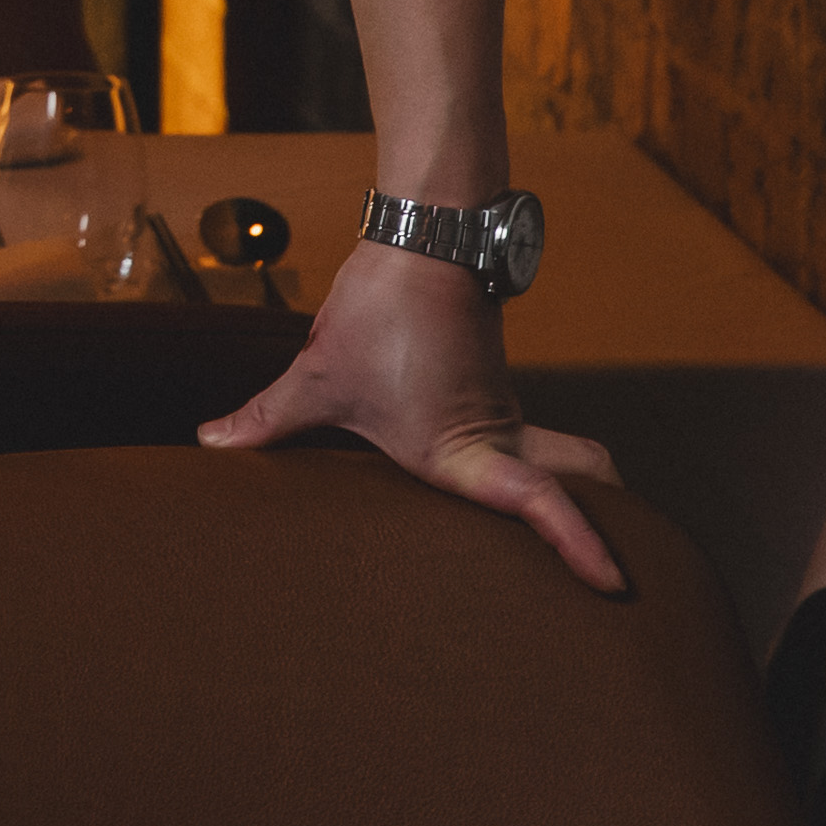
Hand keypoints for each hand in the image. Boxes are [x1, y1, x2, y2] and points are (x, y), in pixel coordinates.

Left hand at [199, 237, 625, 592]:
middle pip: (587, 479)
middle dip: (606, 517)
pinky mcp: (493, 389)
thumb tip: (209, 445)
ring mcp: (503, 409)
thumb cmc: (378, 312)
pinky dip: (538, 462)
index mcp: (463, 448)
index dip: (580, 543)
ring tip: (576, 547)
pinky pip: (530, 436)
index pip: (540, 500)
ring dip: (573, 490)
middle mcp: (497, 434)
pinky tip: (506, 486)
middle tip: (616, 569)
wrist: (422, 242)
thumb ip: (268, 420)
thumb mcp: (317, 378)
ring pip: (561, 457)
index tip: (615, 583)